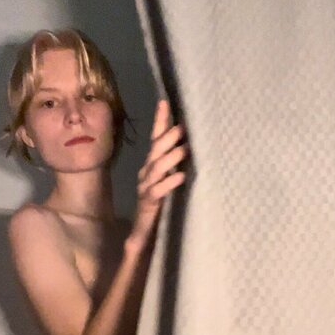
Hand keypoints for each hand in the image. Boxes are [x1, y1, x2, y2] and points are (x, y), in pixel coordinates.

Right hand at [132, 99, 189, 239]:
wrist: (144, 231)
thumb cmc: (161, 202)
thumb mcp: (168, 177)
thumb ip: (174, 161)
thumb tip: (191, 142)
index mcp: (151, 164)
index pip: (155, 138)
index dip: (159, 121)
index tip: (164, 102)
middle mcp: (146, 172)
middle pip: (155, 150)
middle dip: (168, 137)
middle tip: (183, 127)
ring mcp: (145, 187)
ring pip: (156, 168)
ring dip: (171, 157)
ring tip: (185, 149)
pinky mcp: (149, 203)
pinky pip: (157, 190)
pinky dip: (169, 182)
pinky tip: (181, 176)